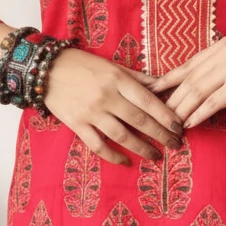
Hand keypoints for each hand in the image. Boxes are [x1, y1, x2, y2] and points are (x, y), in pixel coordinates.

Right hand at [43, 48, 185, 165]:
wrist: (46, 69)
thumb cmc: (82, 64)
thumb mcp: (112, 65)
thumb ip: (137, 77)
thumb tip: (162, 84)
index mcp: (117, 79)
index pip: (148, 100)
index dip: (166, 115)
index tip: (179, 126)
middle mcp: (106, 96)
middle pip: (139, 120)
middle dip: (161, 134)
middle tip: (176, 144)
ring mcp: (91, 112)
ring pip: (122, 135)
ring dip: (142, 148)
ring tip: (156, 155)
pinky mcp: (77, 124)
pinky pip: (98, 145)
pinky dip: (113, 156)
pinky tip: (126, 161)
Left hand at [146, 36, 225, 129]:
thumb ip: (217, 68)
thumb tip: (191, 88)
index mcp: (220, 46)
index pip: (187, 65)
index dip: (167, 79)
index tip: (151, 91)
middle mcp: (224, 53)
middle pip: (189, 80)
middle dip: (171, 99)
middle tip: (158, 115)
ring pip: (196, 92)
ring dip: (181, 110)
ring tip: (171, 124)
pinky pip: (212, 103)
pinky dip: (198, 115)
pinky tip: (189, 124)